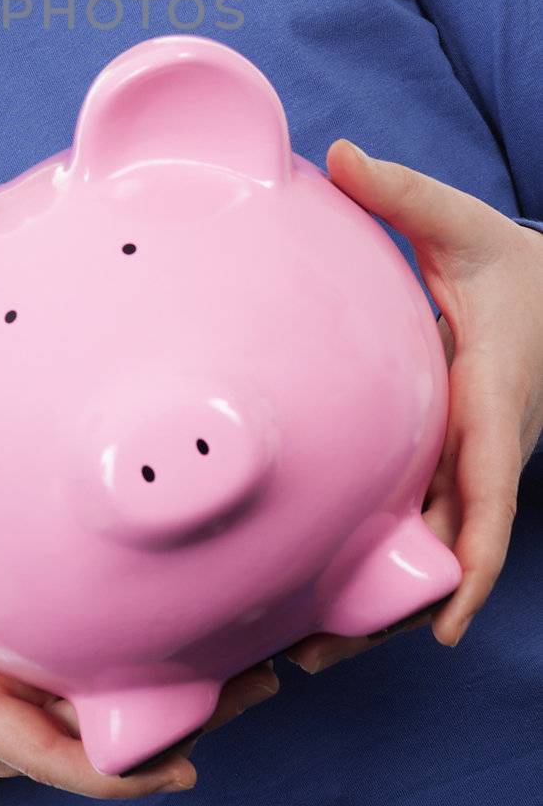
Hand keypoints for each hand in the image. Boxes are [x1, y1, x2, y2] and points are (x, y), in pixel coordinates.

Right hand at [0, 498, 280, 795]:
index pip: (48, 754)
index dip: (115, 772)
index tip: (178, 767)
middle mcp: (17, 715)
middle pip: (110, 742)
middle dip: (184, 726)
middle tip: (258, 682)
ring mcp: (39, 701)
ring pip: (125, 718)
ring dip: (192, 701)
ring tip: (265, 664)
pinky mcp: (51, 680)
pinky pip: (115, 691)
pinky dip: (166, 674)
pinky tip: (216, 636)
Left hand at [284, 139, 542, 674]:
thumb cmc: (515, 266)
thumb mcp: (465, 225)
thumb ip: (405, 194)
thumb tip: (339, 154)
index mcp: (493, 398)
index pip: (487, 485)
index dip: (470, 554)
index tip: (443, 622)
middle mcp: (483, 447)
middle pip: (449, 549)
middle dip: (394, 611)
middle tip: (312, 660)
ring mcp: (464, 465)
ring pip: (429, 552)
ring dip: (377, 607)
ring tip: (298, 657)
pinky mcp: (442, 466)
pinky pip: (416, 528)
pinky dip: (380, 573)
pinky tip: (314, 602)